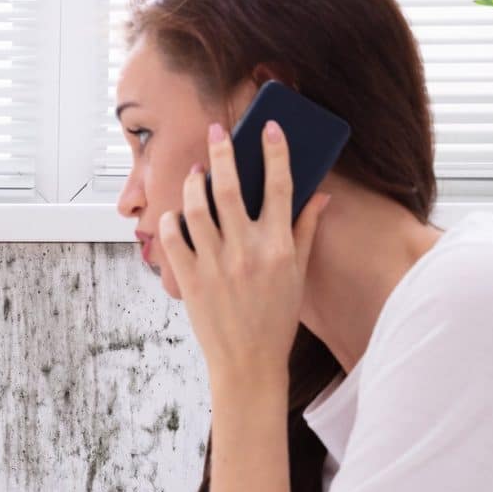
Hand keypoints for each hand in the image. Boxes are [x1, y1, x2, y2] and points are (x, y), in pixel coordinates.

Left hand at [158, 118, 331, 395]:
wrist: (247, 363)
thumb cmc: (276, 318)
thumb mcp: (298, 275)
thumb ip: (305, 231)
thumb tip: (320, 196)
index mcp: (279, 247)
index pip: (280, 187)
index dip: (275, 152)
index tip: (269, 128)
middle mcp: (247, 251)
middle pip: (232, 188)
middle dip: (224, 153)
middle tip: (217, 131)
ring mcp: (215, 265)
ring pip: (197, 208)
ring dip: (193, 184)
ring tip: (195, 173)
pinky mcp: (189, 280)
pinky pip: (173, 238)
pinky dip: (172, 220)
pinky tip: (177, 212)